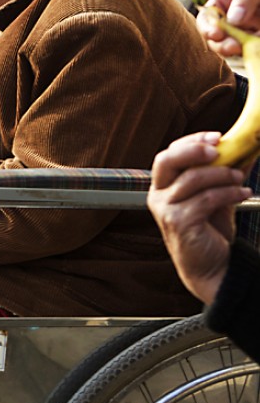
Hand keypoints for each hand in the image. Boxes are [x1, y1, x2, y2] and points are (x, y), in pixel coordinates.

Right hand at [147, 132, 250, 303]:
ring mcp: (166, 210)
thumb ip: (224, 174)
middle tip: (219, 149)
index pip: (170, 155)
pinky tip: (244, 194)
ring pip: (192, 179)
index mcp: (163, 186)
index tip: (218, 137)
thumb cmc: (210, 230)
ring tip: (240, 178)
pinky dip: (229, 193)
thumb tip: (244, 149)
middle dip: (194, 150)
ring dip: (222, 174)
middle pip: (167, 161)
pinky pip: (206, 199)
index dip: (192, 142)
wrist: (213, 265)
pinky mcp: (178, 223)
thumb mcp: (218, 196)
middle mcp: (158, 196)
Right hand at [197, 0, 259, 55]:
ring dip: (236, 50)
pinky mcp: (259, 35)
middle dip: (220, 44)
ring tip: (243, 49)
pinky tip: (257, 50)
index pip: (207, 16)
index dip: (207, 26)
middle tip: (232, 47)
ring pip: (233, 45)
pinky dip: (253, 50)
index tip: (216, 34)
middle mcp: (233, 15)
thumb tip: (232, 19)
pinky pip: (253, 46)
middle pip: (217, 36)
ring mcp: (247, 27)